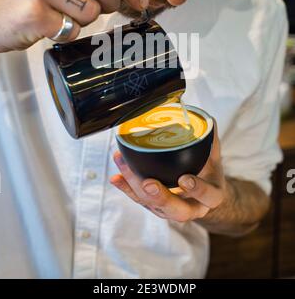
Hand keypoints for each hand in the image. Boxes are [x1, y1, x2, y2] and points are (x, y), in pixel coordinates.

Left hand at [110, 120, 226, 221]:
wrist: (204, 195)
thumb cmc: (208, 173)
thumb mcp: (214, 158)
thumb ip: (210, 140)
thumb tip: (206, 119)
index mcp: (211, 196)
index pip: (208, 196)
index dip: (197, 189)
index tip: (185, 178)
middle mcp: (192, 208)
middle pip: (177, 211)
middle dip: (160, 197)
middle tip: (148, 184)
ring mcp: (172, 210)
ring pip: (153, 205)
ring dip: (136, 186)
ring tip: (124, 165)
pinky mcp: (156, 207)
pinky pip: (139, 200)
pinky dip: (127, 187)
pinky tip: (116, 177)